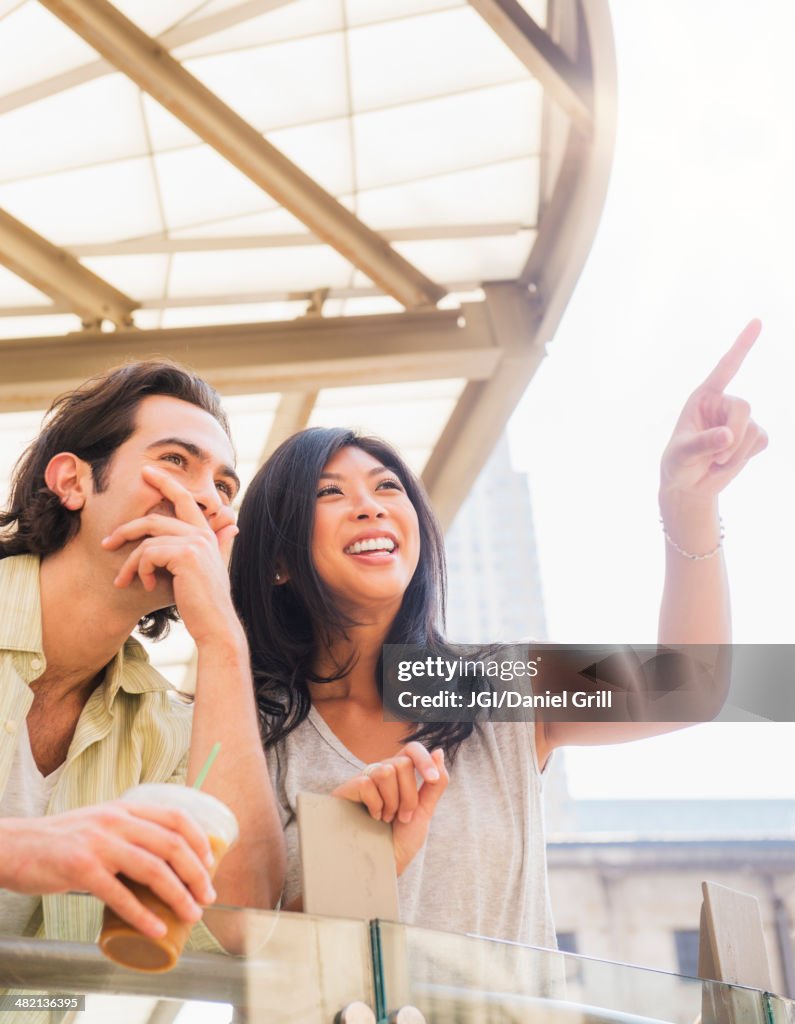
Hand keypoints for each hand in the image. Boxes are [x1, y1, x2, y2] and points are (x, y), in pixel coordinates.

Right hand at [1, 801, 216, 938]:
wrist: (14, 846)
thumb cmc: (60, 841)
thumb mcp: (99, 823)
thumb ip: (127, 832)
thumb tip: (162, 858)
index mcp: (124, 808)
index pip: (175, 817)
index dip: (199, 840)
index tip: (211, 864)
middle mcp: (116, 821)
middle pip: (171, 844)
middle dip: (197, 873)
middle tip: (208, 896)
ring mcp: (99, 844)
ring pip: (153, 869)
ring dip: (179, 895)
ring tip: (191, 914)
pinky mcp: (80, 869)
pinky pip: (120, 895)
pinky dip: (143, 916)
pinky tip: (156, 930)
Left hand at [102, 465, 239, 643]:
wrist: (215, 624)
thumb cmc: (208, 601)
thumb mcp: (214, 567)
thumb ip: (221, 543)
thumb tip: (233, 523)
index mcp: (206, 534)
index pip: (184, 499)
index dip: (165, 482)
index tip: (147, 472)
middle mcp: (202, 534)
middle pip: (154, 519)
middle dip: (126, 530)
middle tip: (107, 543)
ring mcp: (195, 542)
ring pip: (147, 540)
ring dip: (130, 563)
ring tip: (122, 580)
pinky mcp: (185, 555)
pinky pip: (149, 554)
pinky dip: (141, 571)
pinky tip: (146, 585)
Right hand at [331, 743, 448, 874]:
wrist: (381, 865)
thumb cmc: (401, 840)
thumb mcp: (424, 811)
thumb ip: (435, 784)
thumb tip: (439, 751)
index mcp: (401, 775)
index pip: (412, 749)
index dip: (424, 759)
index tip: (432, 780)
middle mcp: (382, 772)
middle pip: (403, 763)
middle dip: (409, 796)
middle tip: (403, 817)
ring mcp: (365, 779)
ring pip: (386, 771)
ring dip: (392, 802)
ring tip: (386, 818)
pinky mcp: (349, 789)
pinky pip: (367, 783)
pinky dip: (375, 805)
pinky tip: (371, 817)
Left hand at [660, 319, 767, 501]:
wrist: (688, 485)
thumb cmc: (678, 463)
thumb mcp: (682, 454)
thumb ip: (702, 443)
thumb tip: (728, 434)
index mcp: (703, 397)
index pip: (725, 368)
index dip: (741, 345)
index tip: (757, 321)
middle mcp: (723, 403)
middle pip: (744, 406)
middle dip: (734, 434)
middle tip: (718, 456)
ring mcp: (740, 419)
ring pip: (753, 428)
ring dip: (736, 452)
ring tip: (716, 461)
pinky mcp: (753, 436)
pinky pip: (761, 441)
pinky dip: (745, 456)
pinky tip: (728, 461)